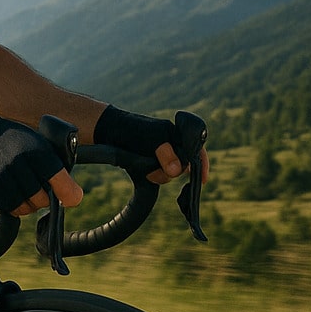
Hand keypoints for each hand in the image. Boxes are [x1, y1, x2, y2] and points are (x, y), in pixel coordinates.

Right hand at [0, 110, 82, 216]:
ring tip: (27, 190)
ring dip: (31, 204)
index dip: (70, 194)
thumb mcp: (38, 142)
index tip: (72, 198)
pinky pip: (11, 209)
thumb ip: (55, 164)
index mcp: (37, 151)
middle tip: (42, 188)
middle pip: (43, 200)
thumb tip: (71, 194)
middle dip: (46, 198)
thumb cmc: (14, 140)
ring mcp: (3, 178)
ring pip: (27, 208)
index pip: (61, 182)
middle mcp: (20, 165)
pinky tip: (15, 193)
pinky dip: (16, 206)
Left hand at [94, 105, 209, 185]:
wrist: (109, 132)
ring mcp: (160, 157)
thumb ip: (166, 153)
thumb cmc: (133, 130)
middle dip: (171, 171)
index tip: (201, 181)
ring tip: (144, 167)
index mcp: (178, 135)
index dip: (201, 166)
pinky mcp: (149, 164)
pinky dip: (150, 176)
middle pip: (183, 167)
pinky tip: (143, 173)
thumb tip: (178, 171)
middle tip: (155, 169)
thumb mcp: (152, 140)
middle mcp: (172, 147)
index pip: (197, 151)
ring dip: (157, 174)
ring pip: (169, 174)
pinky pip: (156, 176)